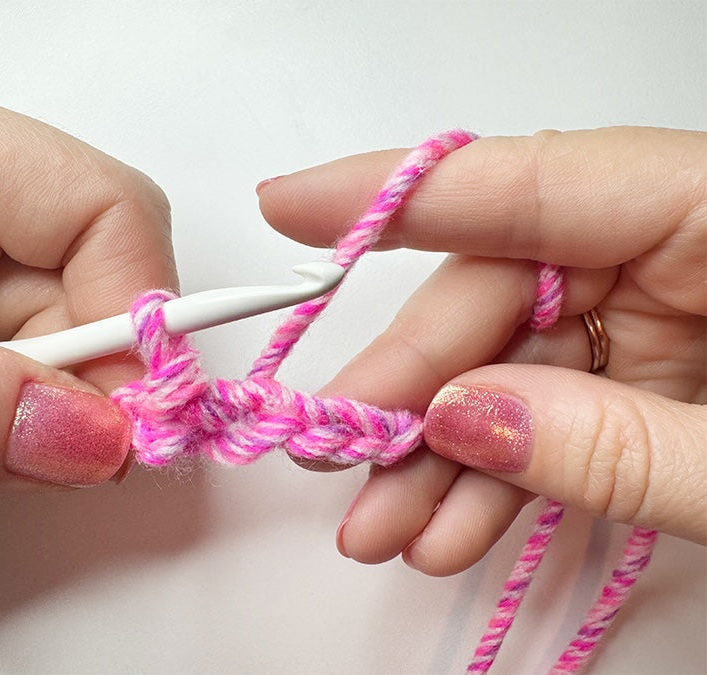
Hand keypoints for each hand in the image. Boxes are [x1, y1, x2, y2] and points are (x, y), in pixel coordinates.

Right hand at [257, 127, 704, 574]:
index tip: (286, 205)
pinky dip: (501, 473)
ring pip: (513, 361)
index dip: (393, 195)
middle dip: (408, 381)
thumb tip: (464, 420)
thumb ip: (617, 445)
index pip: (532, 182)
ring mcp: (665, 311)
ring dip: (441, 451)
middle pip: (498, 288)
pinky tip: (450, 527)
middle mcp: (679, 246)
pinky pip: (555, 409)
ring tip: (385, 525)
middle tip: (333, 444)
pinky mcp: (657, 371)